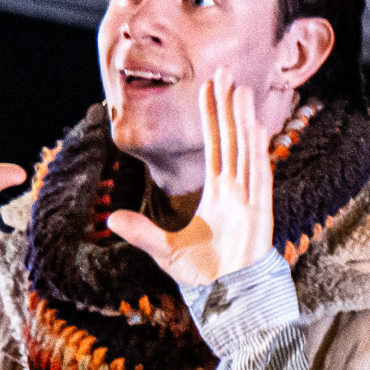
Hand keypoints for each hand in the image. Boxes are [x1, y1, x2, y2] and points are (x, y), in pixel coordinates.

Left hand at [102, 75, 275, 298]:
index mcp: (218, 193)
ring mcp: (248, 199)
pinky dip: (257, 153)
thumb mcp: (165, 250)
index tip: (208, 87)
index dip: (212, 116)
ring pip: (245, 150)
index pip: (215, 145)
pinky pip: (258, 176)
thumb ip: (141, 232)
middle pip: (231, 138)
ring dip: (243, 120)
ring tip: (239, 89)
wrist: (229, 298)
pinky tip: (254, 128)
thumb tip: (110, 219)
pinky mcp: (258, 212)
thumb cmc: (205, 275)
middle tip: (223, 71)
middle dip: (227, 105)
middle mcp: (235, 190)